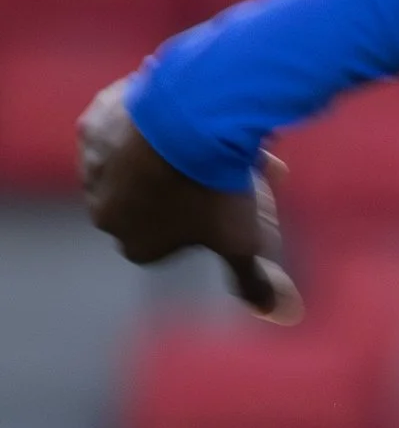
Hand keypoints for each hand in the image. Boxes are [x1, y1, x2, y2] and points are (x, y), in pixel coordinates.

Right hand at [77, 76, 299, 319]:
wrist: (188, 122)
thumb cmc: (213, 189)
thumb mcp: (240, 241)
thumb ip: (254, 280)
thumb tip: (277, 314)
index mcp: (133, 243)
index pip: (164, 239)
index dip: (196, 219)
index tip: (220, 200)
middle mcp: (102, 209)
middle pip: (149, 200)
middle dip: (183, 187)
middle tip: (221, 166)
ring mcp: (93, 166)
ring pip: (134, 161)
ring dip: (164, 154)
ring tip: (204, 138)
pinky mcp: (93, 125)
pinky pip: (120, 126)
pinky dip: (145, 121)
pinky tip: (176, 113)